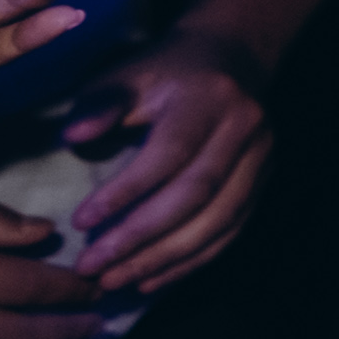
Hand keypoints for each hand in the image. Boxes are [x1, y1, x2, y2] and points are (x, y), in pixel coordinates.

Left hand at [60, 30, 278, 292]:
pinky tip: (153, 280)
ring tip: (117, 281)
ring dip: (166, 258)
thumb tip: (74, 137)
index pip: (168, 154)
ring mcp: (261, 157)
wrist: (231, 57)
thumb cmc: (164, 72)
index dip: (126, 193)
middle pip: (195, 194)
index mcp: (208, 98)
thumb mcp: (127, 74)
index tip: (81, 223)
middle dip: (141, 237)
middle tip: (93, 267)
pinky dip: (192, 261)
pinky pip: (230, 231)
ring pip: (218, 220)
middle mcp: (244, 128)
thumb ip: (100, 103)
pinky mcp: (264, 181)